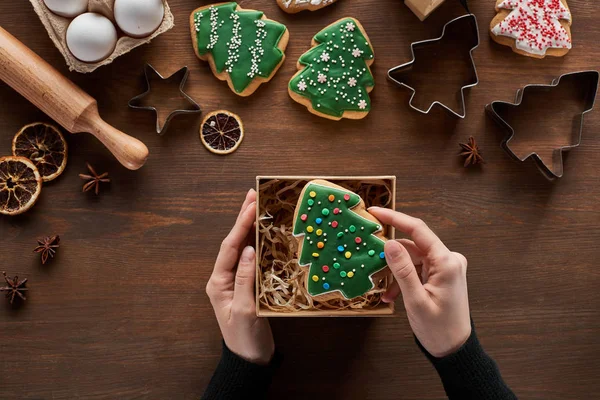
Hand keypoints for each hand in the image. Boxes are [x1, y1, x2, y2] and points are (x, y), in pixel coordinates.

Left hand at [206, 189, 274, 364]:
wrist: (249, 360)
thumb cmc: (245, 338)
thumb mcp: (245, 310)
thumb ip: (246, 279)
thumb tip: (250, 250)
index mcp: (218, 282)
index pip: (230, 247)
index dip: (240, 224)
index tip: (251, 205)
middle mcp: (224, 278)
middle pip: (234, 242)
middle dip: (242, 218)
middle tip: (253, 195)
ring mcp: (235, 281)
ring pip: (242, 248)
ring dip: (250, 227)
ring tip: (258, 206)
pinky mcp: (247, 285)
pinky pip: (252, 259)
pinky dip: (258, 242)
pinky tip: (266, 232)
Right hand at [369, 207, 470, 357]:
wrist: (455, 350)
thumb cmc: (438, 328)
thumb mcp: (415, 300)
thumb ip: (402, 270)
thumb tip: (389, 243)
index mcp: (446, 262)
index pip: (418, 230)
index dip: (395, 218)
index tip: (374, 212)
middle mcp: (449, 259)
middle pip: (413, 245)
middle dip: (391, 254)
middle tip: (370, 258)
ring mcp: (446, 267)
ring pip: (413, 258)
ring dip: (396, 272)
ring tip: (383, 289)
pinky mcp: (442, 275)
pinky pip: (417, 269)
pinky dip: (404, 279)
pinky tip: (393, 295)